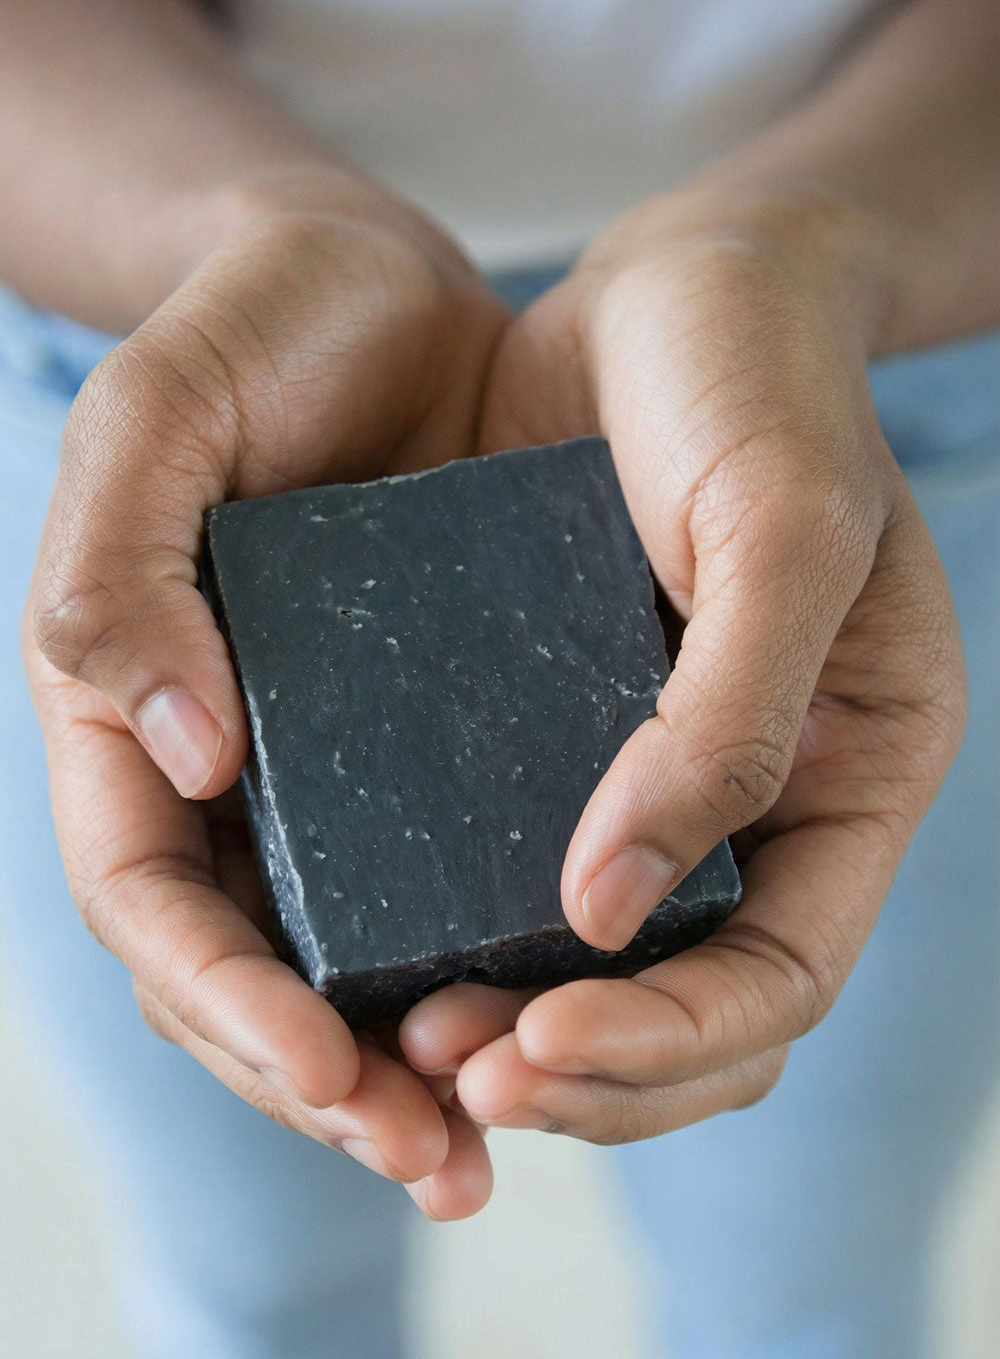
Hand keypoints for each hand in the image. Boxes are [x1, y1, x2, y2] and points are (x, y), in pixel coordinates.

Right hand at [25, 175, 505, 1216]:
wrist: (370, 290)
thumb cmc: (253, 330)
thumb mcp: (161, 414)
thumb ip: (122, 567)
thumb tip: (180, 750)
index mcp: (130, 709)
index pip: (149, 898)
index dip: (223, 1002)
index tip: (326, 1067)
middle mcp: (218, 765)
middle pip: (237, 974)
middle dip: (319, 1084)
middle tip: (429, 1159)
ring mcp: (319, 767)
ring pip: (333, 964)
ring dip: (398, 1074)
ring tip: (483, 1150)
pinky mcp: (418, 749)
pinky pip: (429, 893)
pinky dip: (468, 978)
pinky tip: (545, 1026)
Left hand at [400, 191, 965, 1143]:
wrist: (682, 284)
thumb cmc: (763, 379)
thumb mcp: (783, 526)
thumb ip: (725, 723)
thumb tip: (605, 915)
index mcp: (849, 781)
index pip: (778, 981)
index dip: (667, 1045)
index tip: (537, 1044)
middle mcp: (757, 809)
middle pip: (686, 1020)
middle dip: (571, 1074)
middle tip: (439, 1067)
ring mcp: (654, 783)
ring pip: (594, 979)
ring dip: (498, 1033)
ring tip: (390, 1034)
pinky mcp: (559, 739)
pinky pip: (511, 878)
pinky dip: (450, 933)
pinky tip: (364, 935)